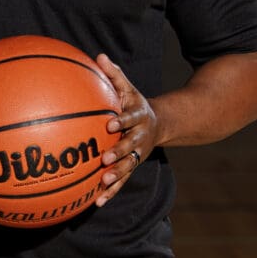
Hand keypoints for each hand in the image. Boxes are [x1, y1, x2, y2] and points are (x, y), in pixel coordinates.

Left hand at [95, 53, 157, 205]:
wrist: (158, 123)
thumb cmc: (133, 103)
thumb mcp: (127, 88)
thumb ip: (114, 74)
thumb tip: (99, 56)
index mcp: (137, 117)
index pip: (130, 118)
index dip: (122, 120)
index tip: (110, 123)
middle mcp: (139, 137)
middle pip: (130, 146)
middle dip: (119, 152)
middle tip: (105, 158)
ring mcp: (137, 154)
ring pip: (127, 167)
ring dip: (117, 175)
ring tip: (103, 183)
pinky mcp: (132, 166)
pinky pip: (122, 180)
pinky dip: (111, 191)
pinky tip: (98, 202)